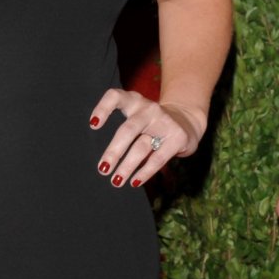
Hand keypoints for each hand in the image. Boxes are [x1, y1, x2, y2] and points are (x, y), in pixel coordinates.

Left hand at [89, 88, 203, 189]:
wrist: (186, 122)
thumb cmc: (151, 125)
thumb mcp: (136, 119)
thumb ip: (122, 133)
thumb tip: (104, 163)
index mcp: (134, 101)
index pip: (115, 97)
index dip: (103, 108)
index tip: (93, 125)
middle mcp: (148, 109)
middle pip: (128, 130)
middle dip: (114, 151)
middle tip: (103, 169)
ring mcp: (164, 122)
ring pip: (141, 147)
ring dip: (127, 166)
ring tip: (116, 181)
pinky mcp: (177, 138)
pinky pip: (157, 159)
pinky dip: (144, 172)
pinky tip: (134, 182)